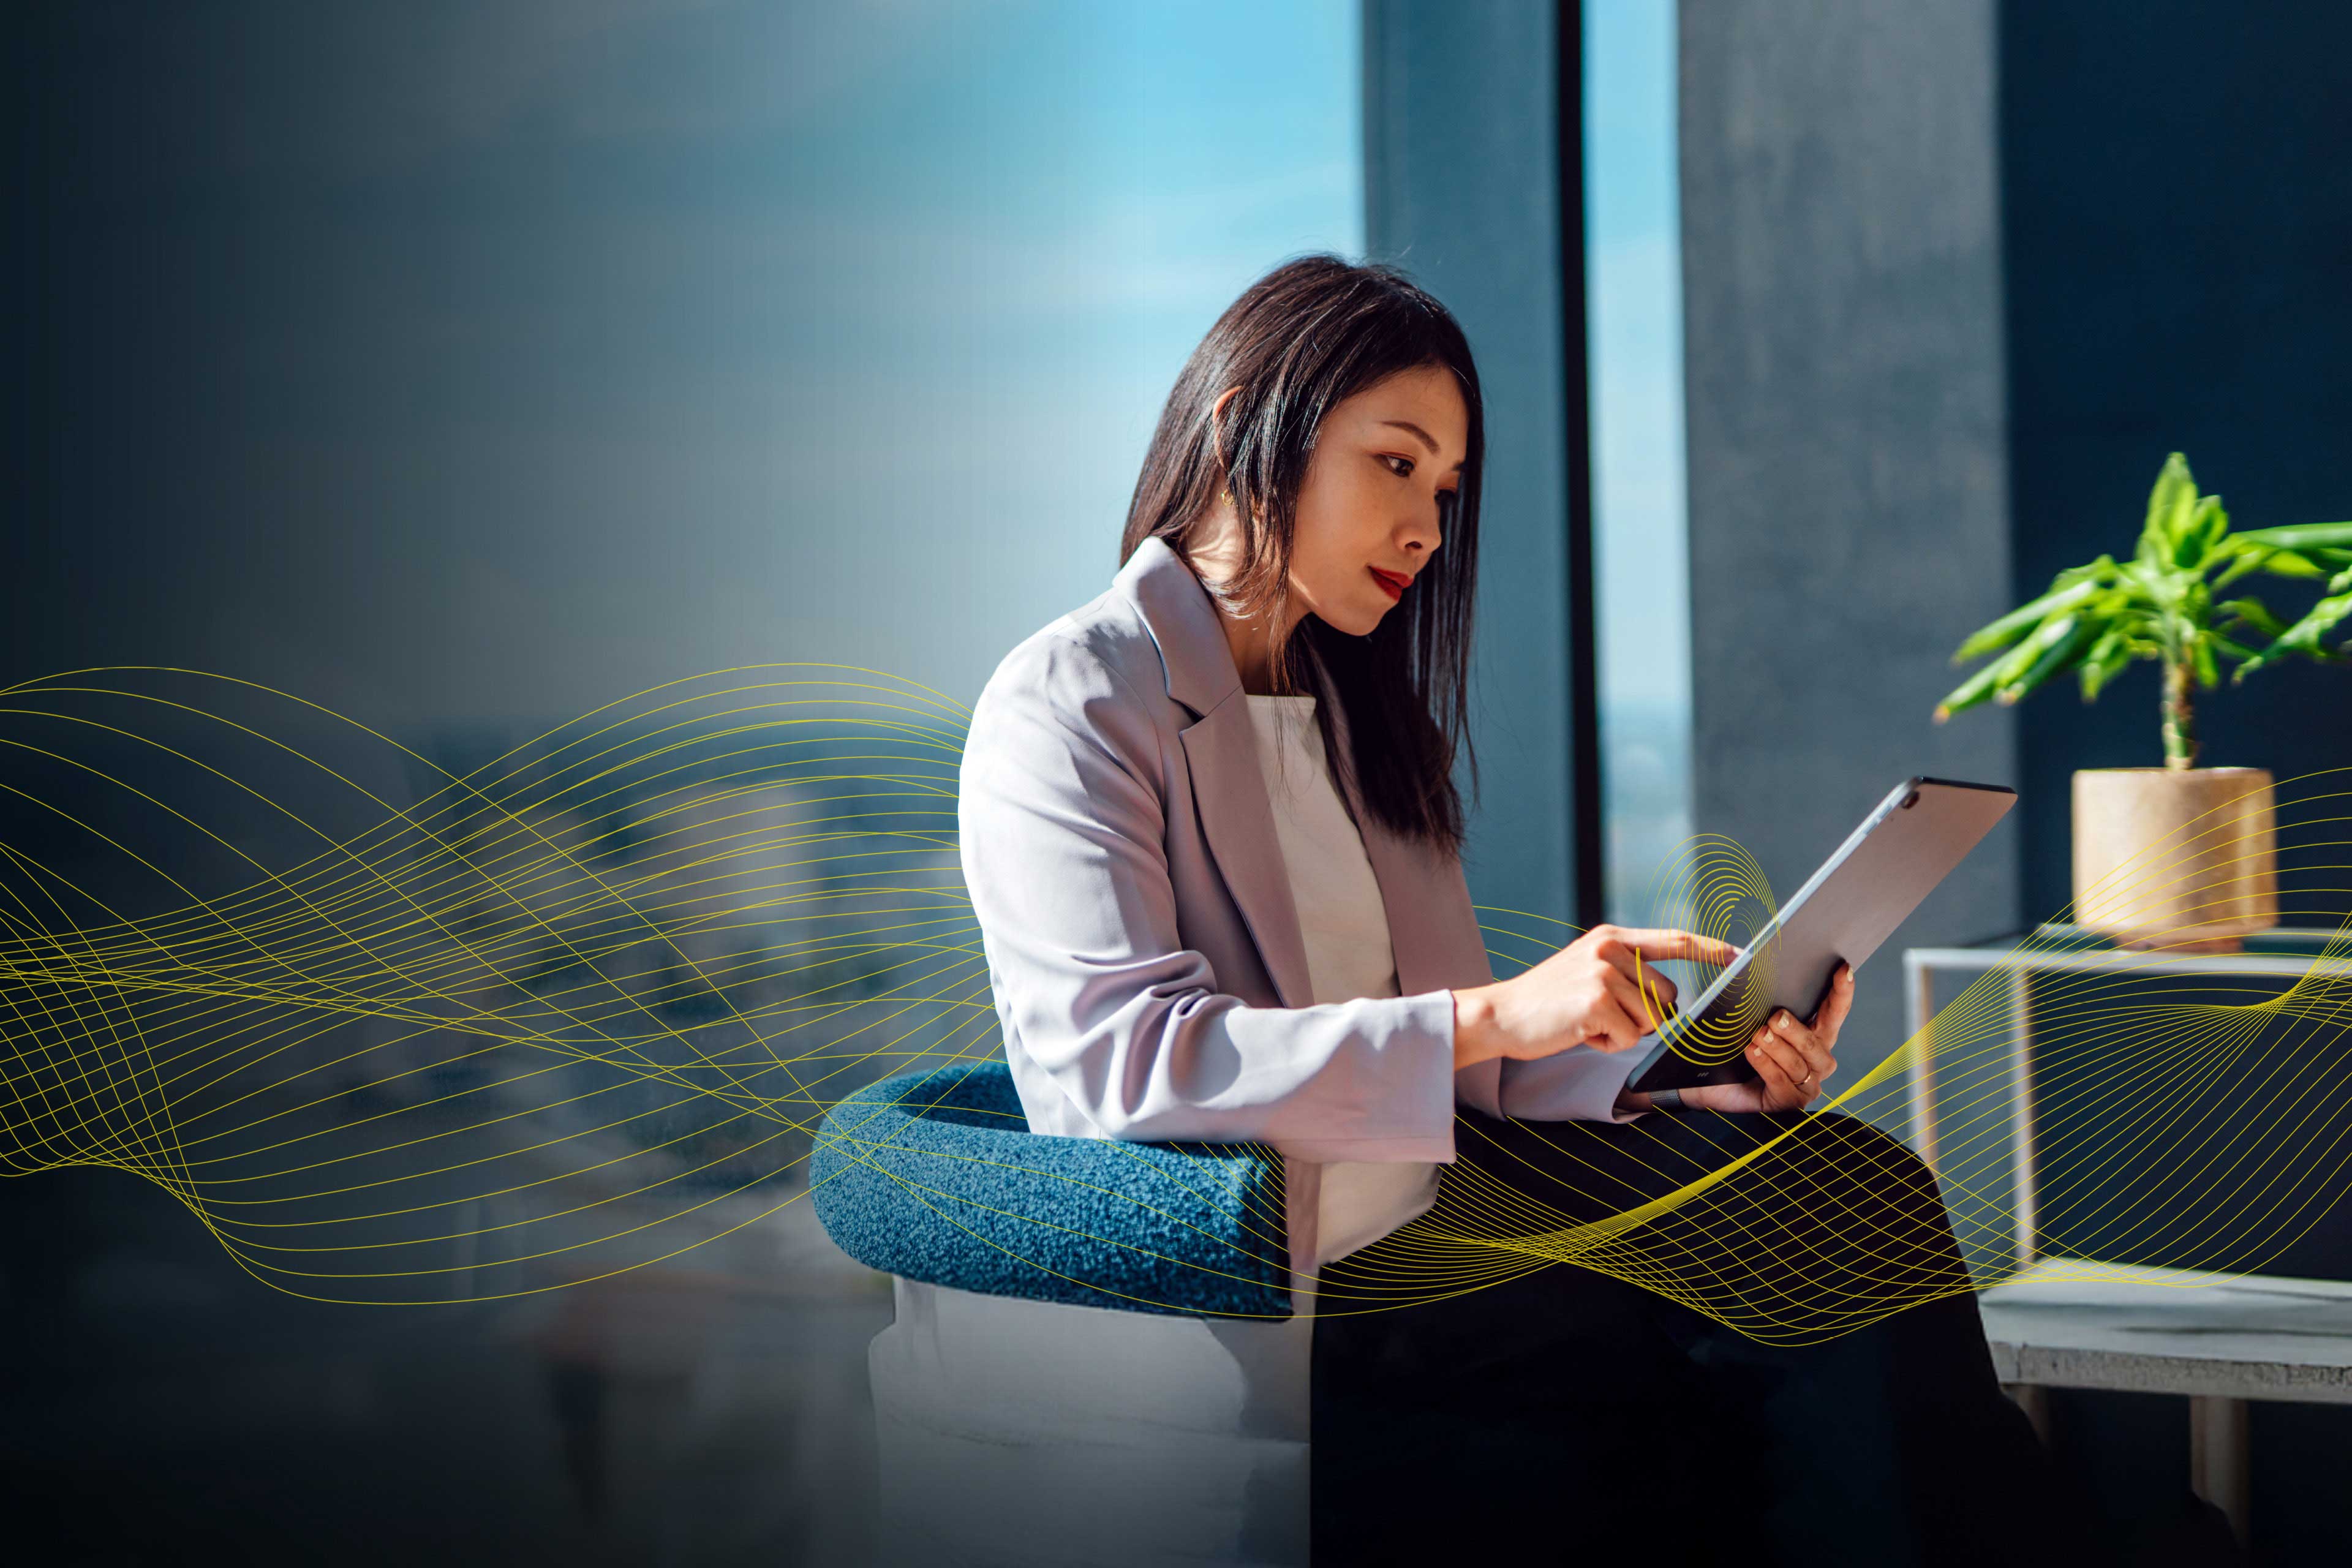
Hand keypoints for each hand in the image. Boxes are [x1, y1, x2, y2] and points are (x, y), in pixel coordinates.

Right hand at [1453, 924, 1740, 1070]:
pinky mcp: (1597, 1002)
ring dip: (1622, 1032)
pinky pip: (1628, 1037)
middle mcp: (1610, 951)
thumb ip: (1625, 973)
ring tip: (1586, 1021)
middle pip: (1666, 995)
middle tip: (1600, 1014)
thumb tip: (1667, 999)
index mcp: (1611, 938)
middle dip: (1643, 1016)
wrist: (1502, 1014)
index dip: (1709, 948)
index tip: (1739, 953)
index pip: (1673, 939)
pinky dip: (1607, 1044)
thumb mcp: (1587, 971)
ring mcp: (1603, 975)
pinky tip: (1580, 1032)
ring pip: (1649, 1020)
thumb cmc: (1548, 1000)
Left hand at [1677, 962, 1853, 1113]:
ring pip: (1800, 1065)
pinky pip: (1783, 1084)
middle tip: (1777, 1016)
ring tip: (1758, 1034)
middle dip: (1797, 1029)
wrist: (1707, 1083)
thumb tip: (1745, 962)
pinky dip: (1768, 1067)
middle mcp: (1816, 1060)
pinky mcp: (1788, 1103)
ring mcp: (1806, 1085)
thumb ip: (1755, 996)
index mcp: (1814, 1034)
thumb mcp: (1745, 1019)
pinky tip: (1752, 1052)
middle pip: (1818, 1043)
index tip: (1844, 969)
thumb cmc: (1733, 1048)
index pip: (1834, 1012)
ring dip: (1779, 1048)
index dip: (1842, 992)